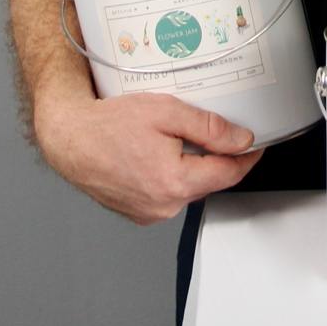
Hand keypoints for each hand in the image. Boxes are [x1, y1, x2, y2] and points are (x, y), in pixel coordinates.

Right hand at [33, 89, 263, 223]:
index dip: (248, 156)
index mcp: (175, 183)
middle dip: (216, 157)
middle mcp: (164, 206)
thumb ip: (209, 128)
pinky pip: (168, 193)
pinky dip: (171, 175)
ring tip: (174, 138)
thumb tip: (241, 140)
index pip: (230, 173)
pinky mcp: (139, 212)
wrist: (69, 138)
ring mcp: (150, 213)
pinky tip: (157, 153)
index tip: (257, 142)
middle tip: (211, 129)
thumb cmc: (109, 124)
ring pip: (189, 187)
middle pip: (210, 180)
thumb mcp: (166, 112)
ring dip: (192, 166)